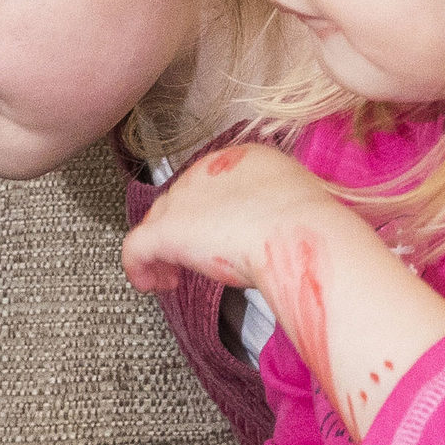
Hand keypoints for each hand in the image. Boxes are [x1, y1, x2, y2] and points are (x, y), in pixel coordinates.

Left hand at [122, 143, 348, 297]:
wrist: (300, 237)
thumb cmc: (309, 229)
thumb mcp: (296, 205)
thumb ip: (274, 208)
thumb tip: (269, 227)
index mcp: (241, 159)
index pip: (207, 183)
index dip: (205, 214)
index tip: (214, 238)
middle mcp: (206, 171)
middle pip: (179, 201)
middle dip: (183, 233)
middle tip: (192, 263)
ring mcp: (183, 199)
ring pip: (157, 221)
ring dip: (163, 252)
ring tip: (173, 277)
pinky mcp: (166, 230)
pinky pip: (136, 249)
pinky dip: (138, 269)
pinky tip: (152, 285)